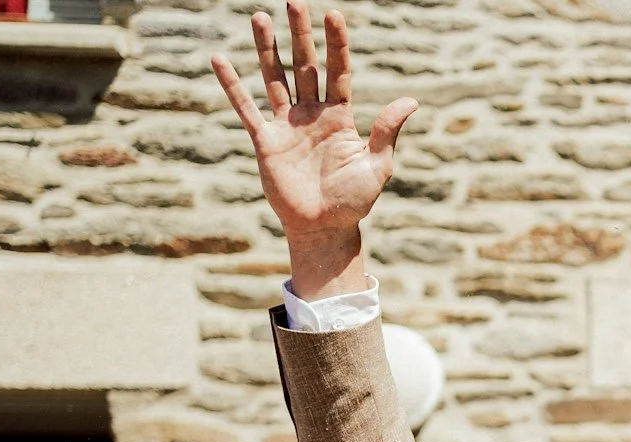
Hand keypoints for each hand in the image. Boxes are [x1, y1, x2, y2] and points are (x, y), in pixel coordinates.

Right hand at [211, 2, 417, 295]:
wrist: (324, 229)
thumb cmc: (354, 202)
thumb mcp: (377, 167)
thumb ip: (387, 132)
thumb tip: (410, 100)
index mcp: (340, 118)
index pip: (338, 72)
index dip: (336, 45)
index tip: (334, 14)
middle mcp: (312, 114)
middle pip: (305, 66)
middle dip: (301, 34)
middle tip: (295, 1)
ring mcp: (287, 125)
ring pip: (275, 77)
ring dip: (267, 48)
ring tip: (260, 17)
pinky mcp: (265, 140)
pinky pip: (245, 107)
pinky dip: (232, 85)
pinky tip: (220, 60)